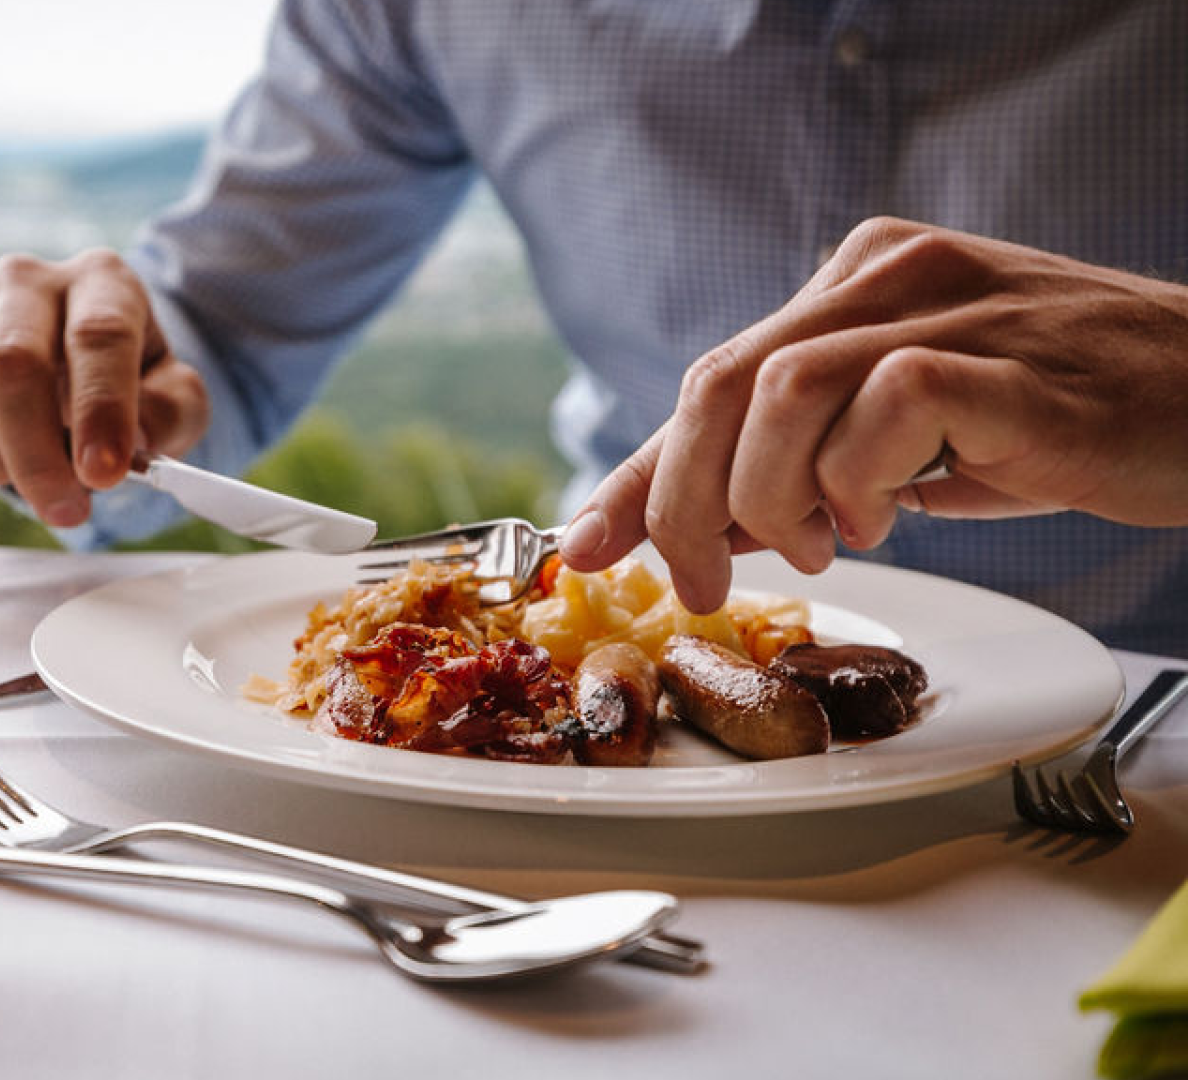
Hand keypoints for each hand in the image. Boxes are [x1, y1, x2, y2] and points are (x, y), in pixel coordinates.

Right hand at [0, 249, 209, 525]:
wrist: (75, 366)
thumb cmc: (130, 384)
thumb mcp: (174, 396)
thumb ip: (170, 412)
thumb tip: (131, 440)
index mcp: (101, 281)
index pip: (97, 335)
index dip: (100, 410)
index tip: (104, 474)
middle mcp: (26, 280)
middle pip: (10, 362)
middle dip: (36, 454)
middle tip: (64, 509)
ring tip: (23, 484)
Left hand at [559, 217, 1187, 611]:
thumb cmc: (1060, 421)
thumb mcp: (905, 444)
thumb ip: (802, 467)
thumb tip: (695, 528)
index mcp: (853, 284)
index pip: (713, 380)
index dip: (638, 471)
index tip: (587, 544)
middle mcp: (886, 276)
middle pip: (721, 382)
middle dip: (680, 498)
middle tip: (698, 580)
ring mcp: (946, 306)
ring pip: (781, 388)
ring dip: (771, 492)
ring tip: (820, 542)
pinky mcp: (1004, 358)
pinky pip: (886, 404)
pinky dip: (861, 477)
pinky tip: (890, 514)